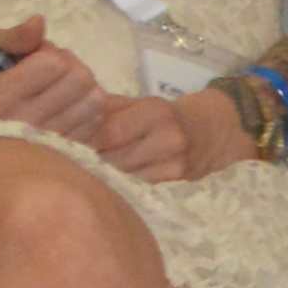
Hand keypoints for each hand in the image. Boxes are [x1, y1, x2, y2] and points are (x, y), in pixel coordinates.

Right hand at [0, 16, 117, 139]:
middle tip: (48, 69)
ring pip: (92, 103)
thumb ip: (11, 37)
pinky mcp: (55, 153)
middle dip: (69, 65)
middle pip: (80, 81)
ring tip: (55, 87)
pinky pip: (92, 125)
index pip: (53, 64)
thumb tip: (39, 23)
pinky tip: (64, 105)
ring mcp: (42, 143)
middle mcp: (23, 124)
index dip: (48, 51)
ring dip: (81, 86)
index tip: (32, 56)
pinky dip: (85, 108)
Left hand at [76, 85, 244, 182]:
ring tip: (91, 168)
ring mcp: (174, 163)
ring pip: (123, 174)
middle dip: (91, 157)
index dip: (84, 139)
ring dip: (104, 172)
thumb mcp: (141, 103)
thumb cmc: (170, 114)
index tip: (68, 141)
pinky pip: (136, 184)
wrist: (218, 130)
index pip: (108, 132)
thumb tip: (68, 114)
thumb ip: (108, 109)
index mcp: (156, 112)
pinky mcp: (176, 181)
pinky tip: (114, 178)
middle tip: (73, 157)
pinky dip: (121, 182)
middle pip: (113, 156)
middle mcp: (168, 138)